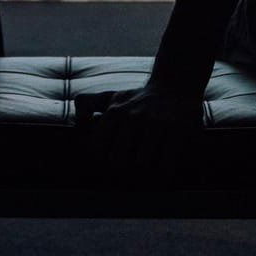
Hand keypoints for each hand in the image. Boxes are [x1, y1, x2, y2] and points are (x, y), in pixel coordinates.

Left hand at [89, 82, 204, 173]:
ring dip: (145, 170)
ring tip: (148, 164)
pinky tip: (163, 164)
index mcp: (114, 111)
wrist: (175, 85)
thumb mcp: (111, 97)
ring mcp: (155, 123)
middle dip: (124, 168)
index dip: (102, 160)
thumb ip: (87, 104)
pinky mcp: (177, 129)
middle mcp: (133, 117)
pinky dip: (163, 170)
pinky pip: (164, 165)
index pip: (97, 151)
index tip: (112, 160)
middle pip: (118, 162)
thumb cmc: (138, 98)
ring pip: (141, 165)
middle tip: (131, 167)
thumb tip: (78, 123)